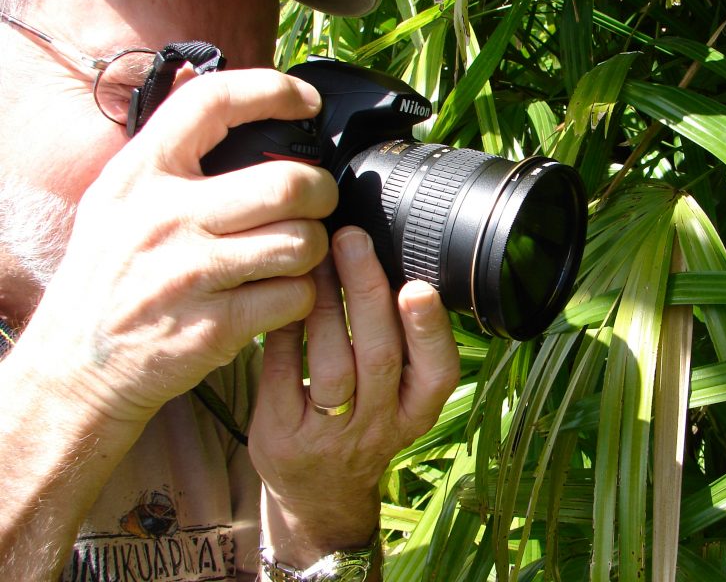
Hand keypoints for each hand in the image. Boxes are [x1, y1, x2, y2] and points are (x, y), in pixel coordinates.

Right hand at [21, 69, 336, 420]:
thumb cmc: (106, 279)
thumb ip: (165, 154)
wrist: (75, 369)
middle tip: (319, 201)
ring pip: (303, 241)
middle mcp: (163, 217)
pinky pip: (295, 297)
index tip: (307, 101)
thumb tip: (208, 87)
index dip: (272, 90)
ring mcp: (190, 273)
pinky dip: (302, 297)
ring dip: (315, 248)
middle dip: (322, 192)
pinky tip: (280, 296)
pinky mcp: (214, 326)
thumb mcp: (114, 202)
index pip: (212, 102)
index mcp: (138, 175)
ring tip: (297, 253)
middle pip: (288, 181)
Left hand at [247, 226, 459, 563]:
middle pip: (379, 357)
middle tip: (353, 239)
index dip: (430, 331)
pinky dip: (285, 329)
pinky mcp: (283, 436)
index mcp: (417, 411)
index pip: (437, 373)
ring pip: (331, 365)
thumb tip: (388, 255)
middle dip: (366, 292)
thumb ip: (399, 341)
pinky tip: (284, 293)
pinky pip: (283, 373)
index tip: (418, 286)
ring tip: (315, 256)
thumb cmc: (363, 419)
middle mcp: (379, 426)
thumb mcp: (398, 395)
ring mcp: (329, 436)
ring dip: (324, 304)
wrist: (319, 492)